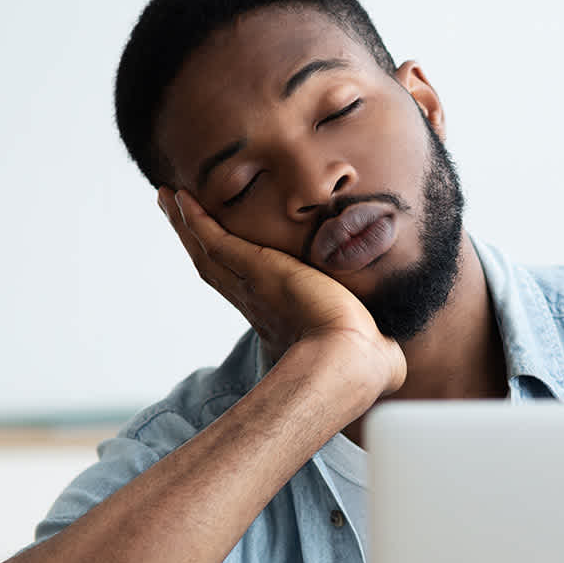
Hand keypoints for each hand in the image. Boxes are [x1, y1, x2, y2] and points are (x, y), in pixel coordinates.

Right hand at [159, 188, 404, 395]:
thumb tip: (395, 357)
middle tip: (175, 212)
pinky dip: (194, 218)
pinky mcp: (253, 269)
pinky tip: (181, 197)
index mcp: (279, 318)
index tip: (219, 251)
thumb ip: (376, 346)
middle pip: (213, 263)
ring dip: (185, 223)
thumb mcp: (369, 348)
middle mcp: (256, 302)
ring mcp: (250, 286)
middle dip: (193, 238)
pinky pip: (214, 238)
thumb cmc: (365, 366)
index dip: (229, 266)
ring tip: (168, 197)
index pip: (246, 285)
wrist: (349, 361)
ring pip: (207, 249)